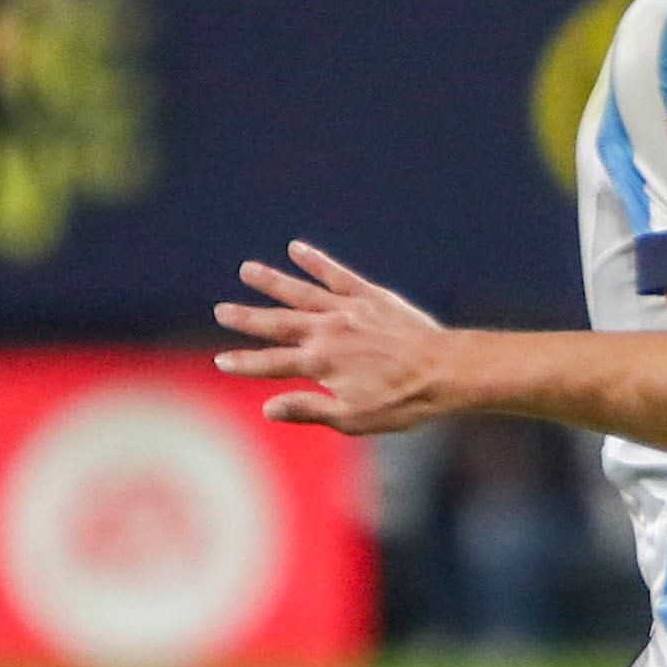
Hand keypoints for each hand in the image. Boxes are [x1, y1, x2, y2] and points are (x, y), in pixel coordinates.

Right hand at [214, 240, 452, 433]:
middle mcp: (327, 331)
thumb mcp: (353, 418)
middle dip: (247, 318)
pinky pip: (336, 274)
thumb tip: (268, 409)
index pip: (271, 363)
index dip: (244, 362)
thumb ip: (309, 409)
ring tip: (247, 270)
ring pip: (300, 292)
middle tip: (221, 310)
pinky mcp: (369, 295)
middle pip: (277, 323)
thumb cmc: (402, 401)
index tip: (221, 360)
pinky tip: (296, 248)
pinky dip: (315, 261)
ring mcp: (347, 309)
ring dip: (272, 282)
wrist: (445, 370)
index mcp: (320, 363)